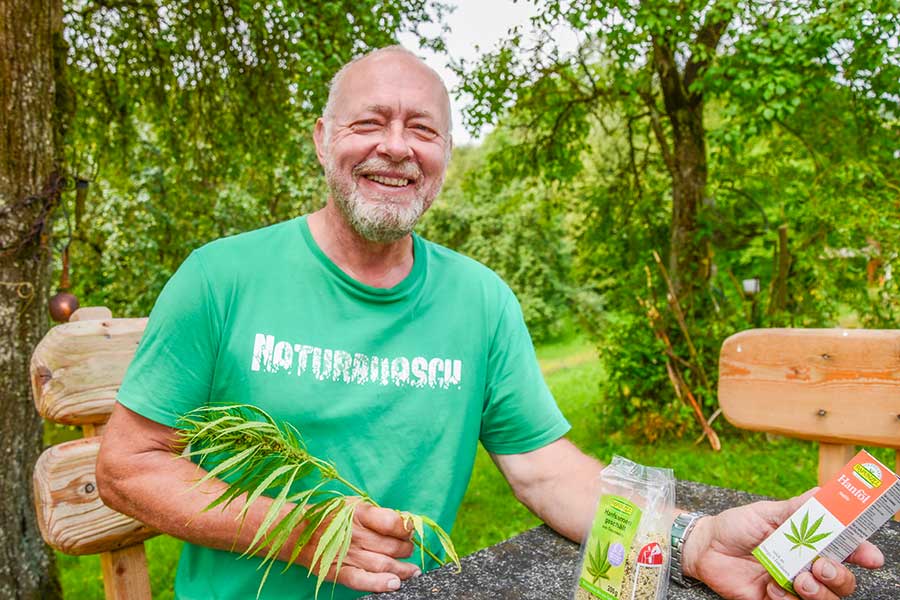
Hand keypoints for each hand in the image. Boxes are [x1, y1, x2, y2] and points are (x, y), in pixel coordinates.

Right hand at [294, 500, 419, 592]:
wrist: (298, 532)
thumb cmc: (332, 517)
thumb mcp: (354, 505)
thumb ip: (378, 515)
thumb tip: (404, 523)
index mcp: (360, 513)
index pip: (392, 522)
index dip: (406, 529)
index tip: (409, 531)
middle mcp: (355, 534)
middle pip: (391, 546)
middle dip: (406, 550)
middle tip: (408, 550)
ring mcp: (347, 555)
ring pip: (383, 564)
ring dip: (402, 569)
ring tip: (411, 571)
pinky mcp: (338, 572)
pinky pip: (362, 580)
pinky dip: (379, 583)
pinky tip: (393, 583)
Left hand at [681, 490, 884, 599]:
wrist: (704, 547)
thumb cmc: (736, 526)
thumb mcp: (765, 513)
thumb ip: (796, 508)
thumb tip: (824, 494)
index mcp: (809, 541)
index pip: (845, 549)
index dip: (862, 552)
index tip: (870, 556)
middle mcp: (806, 565)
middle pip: (842, 580)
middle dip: (839, 576)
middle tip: (821, 567)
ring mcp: (793, 586)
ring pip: (825, 598)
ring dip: (818, 593)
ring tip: (799, 581)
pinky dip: (787, 599)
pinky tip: (771, 588)